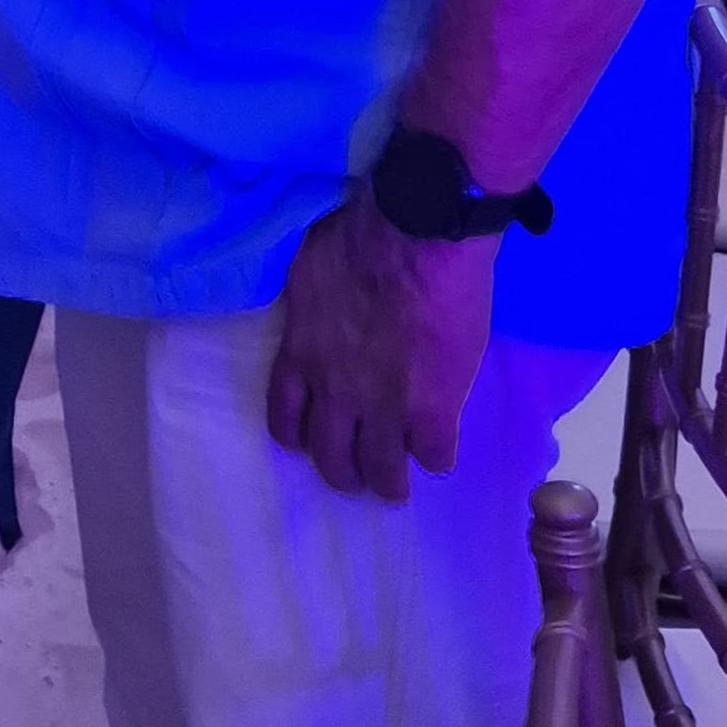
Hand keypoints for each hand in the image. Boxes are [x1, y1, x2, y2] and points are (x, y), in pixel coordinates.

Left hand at [266, 192, 497, 502]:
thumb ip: (313, 308)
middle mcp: (335, 393)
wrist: (413, 236)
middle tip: (355, 477)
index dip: (298, 435)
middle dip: (342, 472)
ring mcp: (384, 406)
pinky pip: (434, 455)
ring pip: (380, 469)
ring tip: (395, 489)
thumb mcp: (309, 275)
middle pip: (330, 457)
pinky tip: (441, 455)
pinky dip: (437, 458)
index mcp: (301, 358)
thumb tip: (319, 308)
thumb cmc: (356, 237)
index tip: (308, 439)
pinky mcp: (433, 408)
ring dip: (388, 482)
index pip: (285, 418)